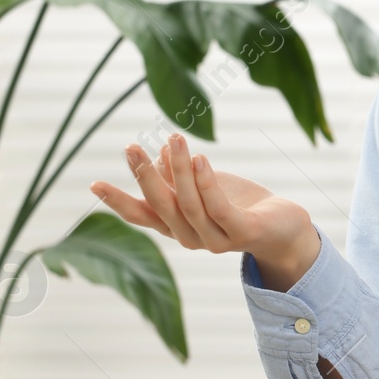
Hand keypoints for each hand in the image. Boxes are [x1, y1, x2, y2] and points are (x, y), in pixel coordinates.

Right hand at [88, 132, 318, 282]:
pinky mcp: (242, 232)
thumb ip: (180, 177)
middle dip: (143, 177)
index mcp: (177, 226)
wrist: (284, 226)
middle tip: (130, 147)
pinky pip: (219, 209)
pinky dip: (207, 184)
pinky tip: (200, 159)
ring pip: (189, 204)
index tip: (94, 183)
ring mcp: (217, 239)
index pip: (142, 215)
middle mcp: (192, 237)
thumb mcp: (204, 187)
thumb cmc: (239, 204)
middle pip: (162, 207)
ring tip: (174, 139)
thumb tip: (160, 153)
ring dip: (178, 170)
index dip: (119, 202)